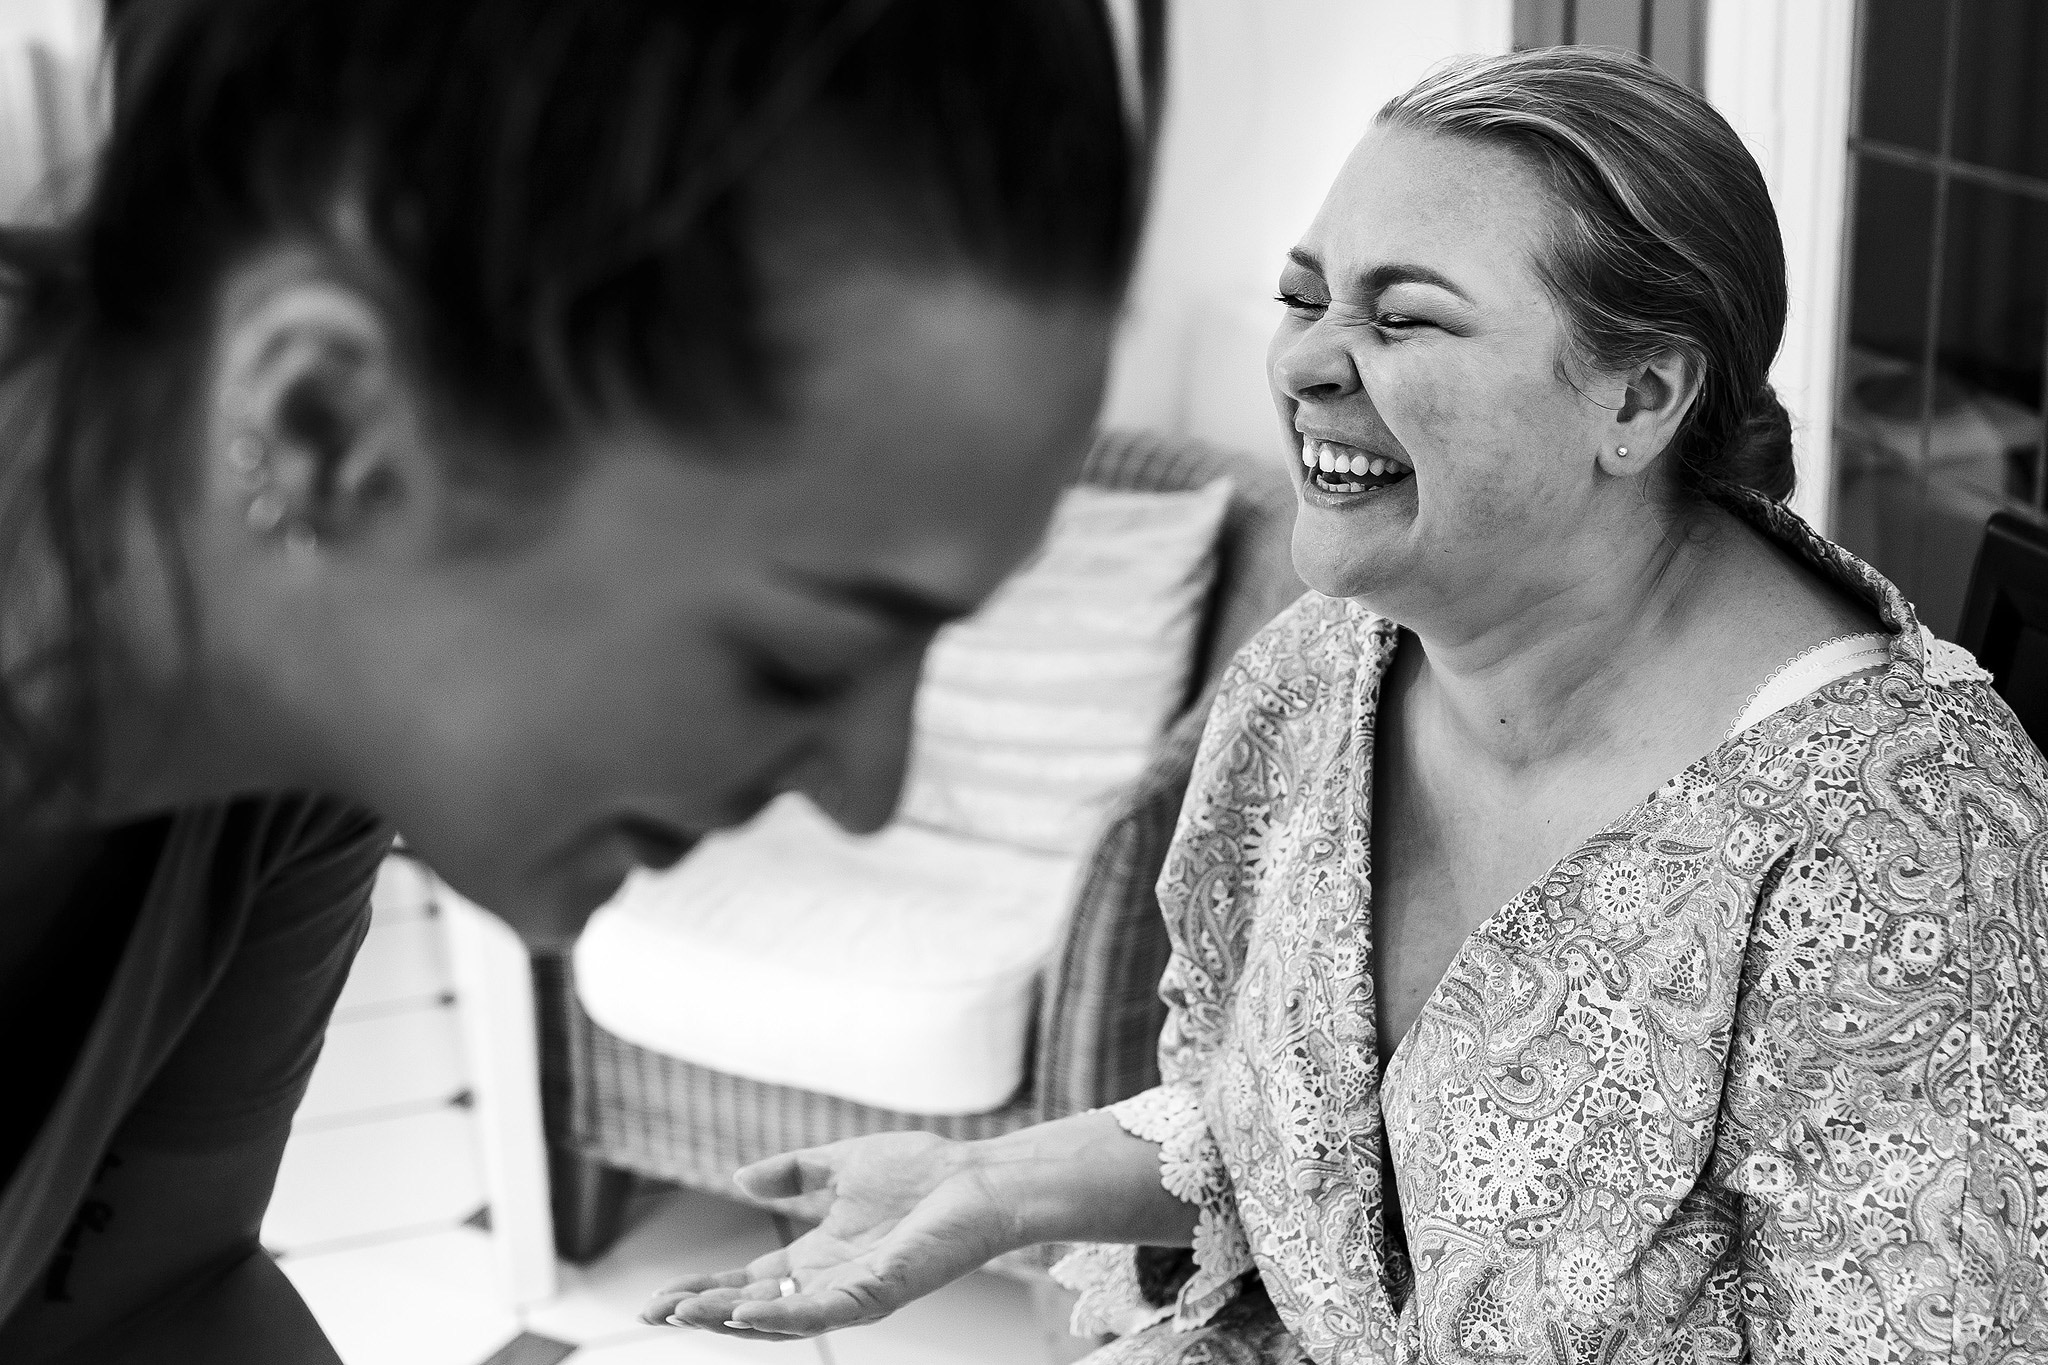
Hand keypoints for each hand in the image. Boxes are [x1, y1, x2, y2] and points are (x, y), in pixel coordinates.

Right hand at [642, 1131, 1020, 1338]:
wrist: (979, 1177)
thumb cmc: (924, 1173)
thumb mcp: (842, 1165)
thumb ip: (795, 1172)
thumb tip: (742, 1179)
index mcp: (817, 1257)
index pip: (746, 1283)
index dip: (703, 1288)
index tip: (659, 1296)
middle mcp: (828, 1282)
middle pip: (751, 1309)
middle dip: (702, 1312)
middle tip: (655, 1313)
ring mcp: (853, 1292)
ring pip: (778, 1319)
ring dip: (729, 1318)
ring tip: (685, 1314)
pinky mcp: (879, 1291)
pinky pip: (823, 1312)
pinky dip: (781, 1316)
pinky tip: (745, 1311)